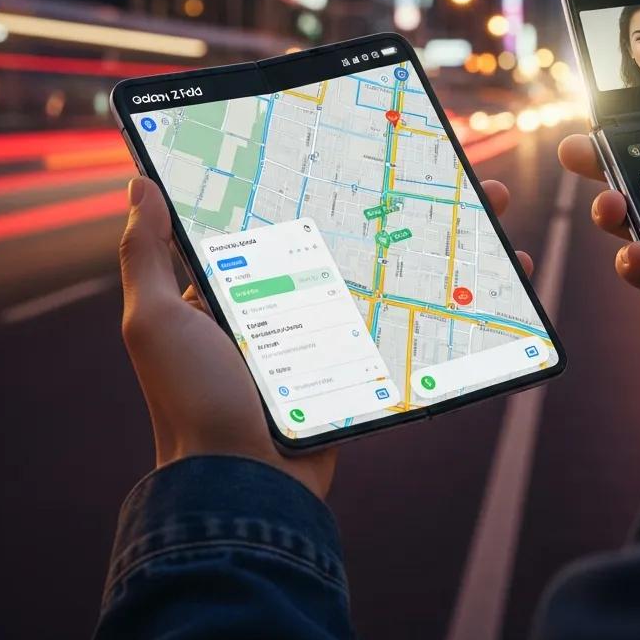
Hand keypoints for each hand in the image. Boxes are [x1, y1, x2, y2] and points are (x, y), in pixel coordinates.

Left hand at [119, 177, 532, 499]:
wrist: (244, 488)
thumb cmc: (194, 400)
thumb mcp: (155, 322)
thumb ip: (147, 255)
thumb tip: (142, 183)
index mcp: (248, 284)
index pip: (298, 216)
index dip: (336, 182)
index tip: (370, 151)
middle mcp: (296, 303)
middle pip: (365, 237)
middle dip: (416, 203)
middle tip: (460, 174)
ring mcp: (336, 335)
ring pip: (402, 275)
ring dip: (454, 244)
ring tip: (496, 210)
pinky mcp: (366, 365)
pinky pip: (416, 328)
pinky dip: (459, 307)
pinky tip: (497, 287)